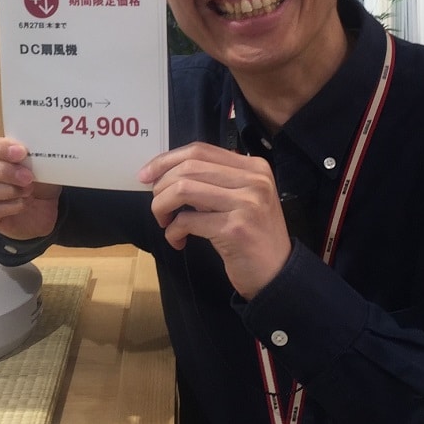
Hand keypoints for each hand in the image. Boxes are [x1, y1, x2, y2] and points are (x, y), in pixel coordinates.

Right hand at [0, 135, 61, 241]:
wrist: (44, 203)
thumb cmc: (32, 174)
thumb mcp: (30, 159)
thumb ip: (22, 152)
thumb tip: (24, 150)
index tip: (22, 152)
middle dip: (1, 170)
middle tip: (26, 176)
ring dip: (6, 189)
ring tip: (28, 189)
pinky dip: (11, 205)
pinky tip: (26, 202)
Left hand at [138, 142, 291, 298]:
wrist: (278, 274)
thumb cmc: (253, 236)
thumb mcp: (241, 198)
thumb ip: (214, 180)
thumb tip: (165, 171)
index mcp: (253, 167)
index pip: (200, 150)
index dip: (166, 159)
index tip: (146, 174)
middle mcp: (253, 180)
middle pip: (189, 167)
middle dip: (161, 184)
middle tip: (156, 204)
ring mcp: (246, 203)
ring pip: (183, 189)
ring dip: (162, 206)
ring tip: (164, 221)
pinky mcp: (235, 229)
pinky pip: (187, 220)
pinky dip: (173, 230)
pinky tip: (177, 240)